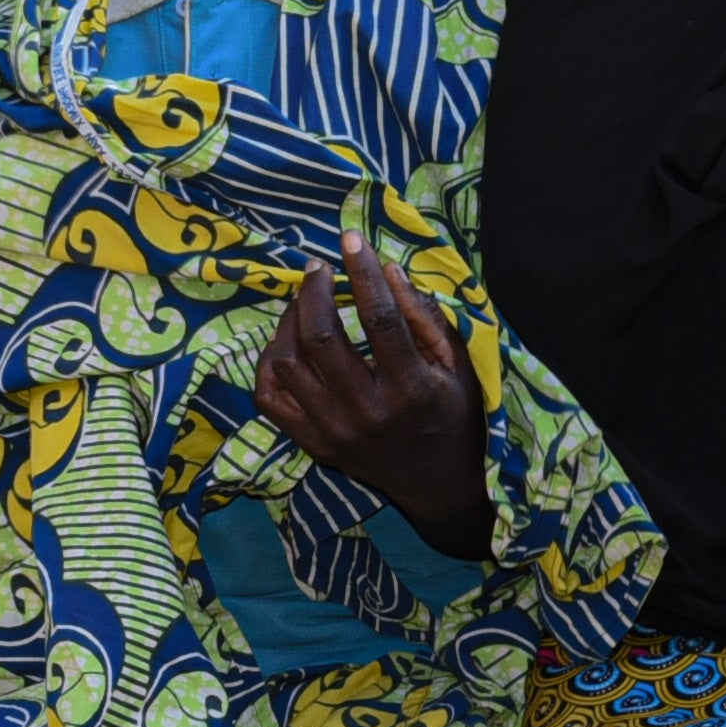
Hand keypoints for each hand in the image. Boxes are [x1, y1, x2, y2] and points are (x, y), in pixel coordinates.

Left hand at [255, 244, 491, 557]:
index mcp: (411, 388)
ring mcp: (333, 431)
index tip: (350, 240)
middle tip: (317, 269)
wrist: (439, 486)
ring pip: (286, 363)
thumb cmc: (455, 416)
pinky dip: (269, 364)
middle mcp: (367, 411)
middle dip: (313, 292)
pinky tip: (286, 344)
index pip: (378, 318)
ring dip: (289, 323)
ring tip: (304, 303)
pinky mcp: (312, 444)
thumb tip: (386, 269)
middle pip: (320, 337)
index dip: (361, 273)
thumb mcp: (458, 367)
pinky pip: (268, 397)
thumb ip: (424, 317)